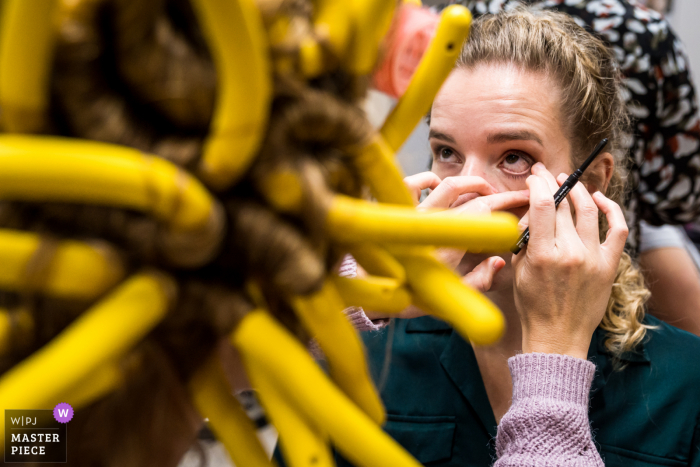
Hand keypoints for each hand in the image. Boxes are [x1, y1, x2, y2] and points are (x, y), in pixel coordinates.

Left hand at [382, 173, 528, 319]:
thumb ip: (478, 281)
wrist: (371, 288)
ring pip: (447, 184)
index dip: (508, 206)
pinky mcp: (395, 208)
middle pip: (473, 198)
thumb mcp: (449, 298)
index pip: (485, 215)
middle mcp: (431, 228)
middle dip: (498, 195)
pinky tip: (438, 183)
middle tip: (512, 196)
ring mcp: (412, 215)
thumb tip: (499, 261)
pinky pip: (413, 182)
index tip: (523, 204)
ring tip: (484, 189)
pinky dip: (429, 178)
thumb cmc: (410, 294)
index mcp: (447, 251)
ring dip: (470, 182)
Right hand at [512, 163, 627, 358]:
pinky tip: (600, 199)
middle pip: (564, 204)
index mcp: (543, 255)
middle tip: (545, 174)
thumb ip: (525, 238)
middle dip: (552, 183)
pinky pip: (617, 229)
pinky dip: (611, 209)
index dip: (538, 184)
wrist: (557, 336)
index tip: (533, 178)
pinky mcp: (609, 265)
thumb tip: (534, 209)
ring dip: (578, 191)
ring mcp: (593, 259)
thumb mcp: (518, 269)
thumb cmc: (532, 304)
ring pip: (589, 210)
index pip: (544, 204)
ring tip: (568, 183)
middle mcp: (571, 253)